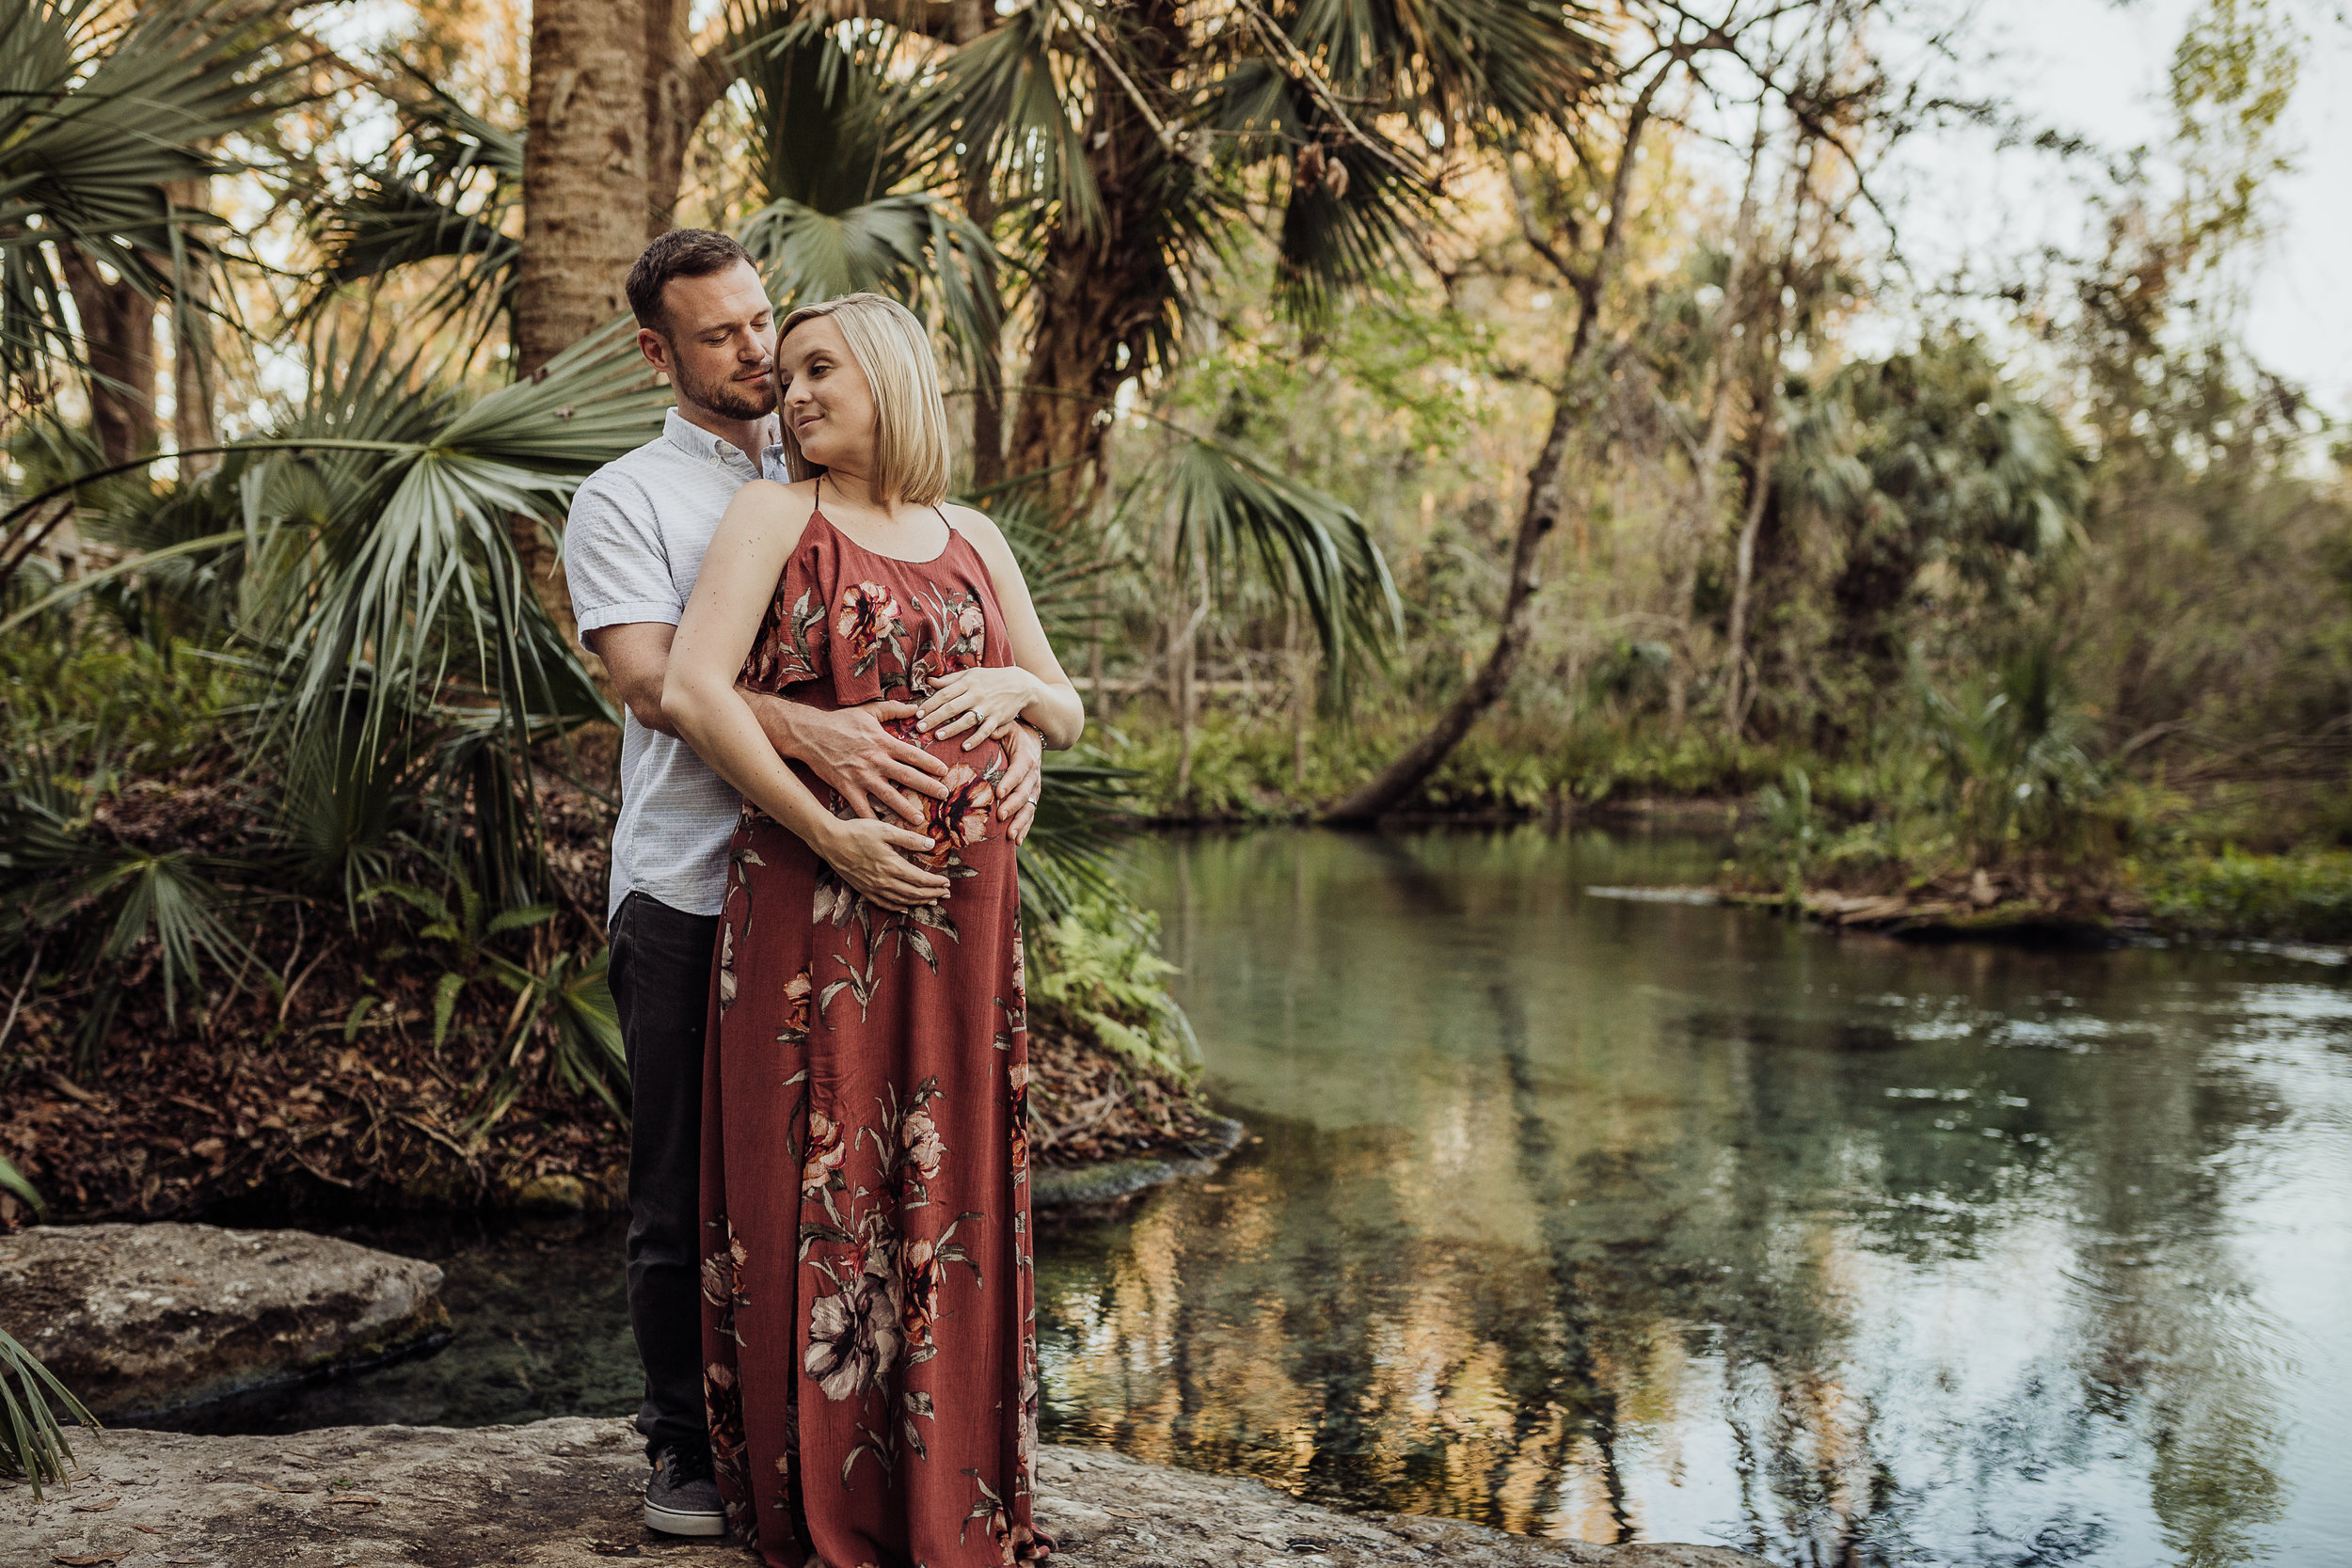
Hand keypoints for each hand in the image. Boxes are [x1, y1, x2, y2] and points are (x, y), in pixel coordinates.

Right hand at [750, 695, 948, 825]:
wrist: (809, 733)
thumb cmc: (840, 721)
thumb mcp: (868, 711)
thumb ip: (893, 709)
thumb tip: (916, 706)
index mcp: (883, 742)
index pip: (913, 754)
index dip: (930, 763)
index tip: (944, 772)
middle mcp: (875, 760)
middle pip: (907, 776)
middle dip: (927, 787)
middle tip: (943, 796)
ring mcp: (861, 776)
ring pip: (888, 795)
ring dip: (905, 808)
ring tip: (920, 820)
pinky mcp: (846, 787)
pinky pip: (862, 807)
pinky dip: (872, 820)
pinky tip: (883, 831)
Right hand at [817, 818, 951, 910]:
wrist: (830, 841)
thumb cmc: (857, 832)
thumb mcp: (885, 830)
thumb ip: (909, 839)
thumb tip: (931, 844)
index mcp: (891, 865)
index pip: (920, 879)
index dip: (936, 883)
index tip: (947, 882)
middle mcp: (884, 881)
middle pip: (914, 893)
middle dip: (933, 894)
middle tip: (946, 894)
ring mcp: (873, 888)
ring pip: (902, 901)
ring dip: (919, 902)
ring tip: (932, 901)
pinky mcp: (863, 890)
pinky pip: (885, 903)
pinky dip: (898, 907)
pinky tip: (906, 907)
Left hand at [916, 667, 1039, 748]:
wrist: (1021, 685)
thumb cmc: (990, 679)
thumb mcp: (971, 674)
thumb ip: (949, 680)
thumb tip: (929, 682)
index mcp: (967, 683)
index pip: (944, 694)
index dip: (930, 704)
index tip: (917, 714)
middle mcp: (976, 695)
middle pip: (952, 707)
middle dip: (934, 718)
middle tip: (919, 728)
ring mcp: (988, 708)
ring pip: (967, 720)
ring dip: (952, 729)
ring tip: (937, 737)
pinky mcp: (998, 719)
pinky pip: (986, 731)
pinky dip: (976, 739)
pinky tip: (964, 747)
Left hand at [994, 720, 1041, 844]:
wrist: (1032, 739)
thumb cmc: (1013, 733)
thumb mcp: (1007, 726)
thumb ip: (999, 728)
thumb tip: (989, 731)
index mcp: (1025, 758)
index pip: (1018, 771)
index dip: (1010, 782)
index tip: (998, 793)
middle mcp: (1033, 775)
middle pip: (1024, 793)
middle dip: (1013, 806)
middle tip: (1001, 816)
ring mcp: (1034, 788)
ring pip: (1029, 808)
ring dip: (1020, 823)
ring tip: (1011, 837)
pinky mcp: (1032, 797)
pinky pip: (1030, 814)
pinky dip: (1025, 828)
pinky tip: (1017, 842)